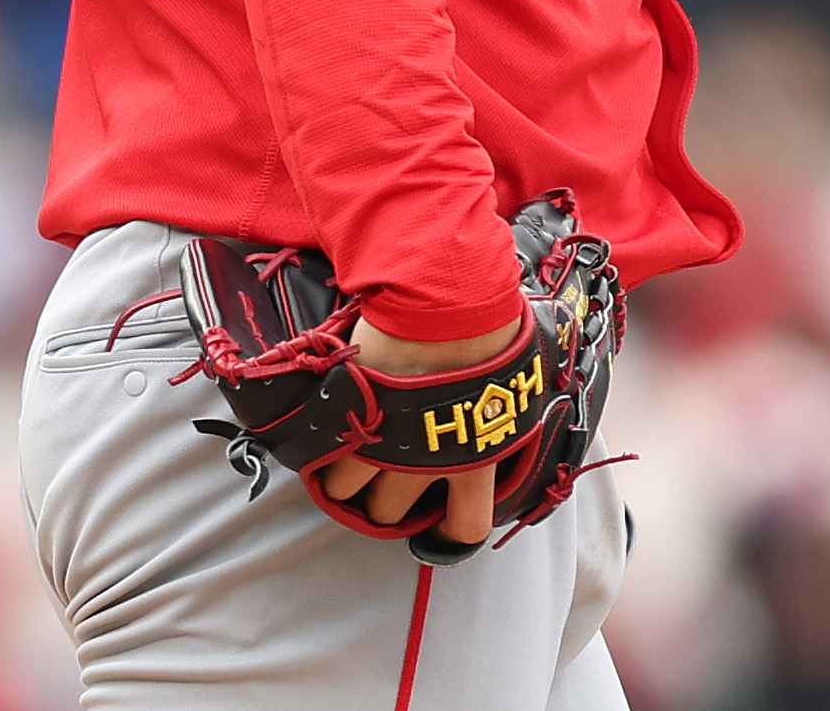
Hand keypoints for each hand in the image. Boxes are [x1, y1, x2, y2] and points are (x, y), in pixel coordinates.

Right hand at [320, 314, 523, 549]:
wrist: (448, 299)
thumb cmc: (489, 333)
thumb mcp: (508, 386)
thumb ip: (495, 416)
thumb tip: (495, 415)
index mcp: (477, 461)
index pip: (465, 525)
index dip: (448, 531)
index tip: (437, 523)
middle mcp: (426, 463)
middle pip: (389, 513)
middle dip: (383, 501)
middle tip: (383, 477)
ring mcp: (383, 440)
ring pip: (347, 489)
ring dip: (346, 475)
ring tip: (348, 453)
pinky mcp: (349, 411)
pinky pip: (324, 451)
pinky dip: (321, 446)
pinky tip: (326, 432)